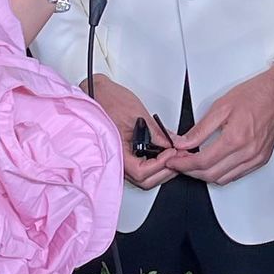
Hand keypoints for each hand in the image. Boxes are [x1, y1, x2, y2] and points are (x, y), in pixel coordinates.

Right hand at [86, 74, 179, 188]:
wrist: (94, 92)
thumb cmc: (108, 99)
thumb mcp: (137, 113)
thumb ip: (156, 132)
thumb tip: (172, 143)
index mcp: (115, 151)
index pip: (142, 172)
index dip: (161, 164)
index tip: (173, 152)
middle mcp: (115, 160)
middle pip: (144, 180)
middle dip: (164, 171)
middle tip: (179, 156)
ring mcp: (117, 160)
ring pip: (142, 177)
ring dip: (160, 169)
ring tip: (173, 154)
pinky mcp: (120, 156)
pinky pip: (138, 168)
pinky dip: (152, 164)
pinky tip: (161, 154)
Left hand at [164, 64, 273, 185]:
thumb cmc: (254, 95)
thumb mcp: (221, 106)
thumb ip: (200, 129)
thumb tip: (183, 143)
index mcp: (236, 138)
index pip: (203, 161)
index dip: (183, 164)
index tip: (173, 161)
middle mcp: (247, 152)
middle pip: (211, 174)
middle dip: (190, 172)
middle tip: (179, 163)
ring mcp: (256, 158)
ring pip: (223, 179)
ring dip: (204, 175)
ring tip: (193, 164)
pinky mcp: (261, 160)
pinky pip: (236, 176)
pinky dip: (221, 174)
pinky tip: (212, 165)